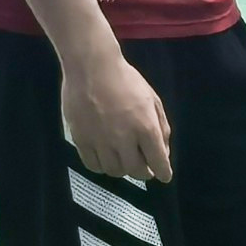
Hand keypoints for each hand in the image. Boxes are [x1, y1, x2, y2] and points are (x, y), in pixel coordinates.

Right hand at [62, 49, 173, 184]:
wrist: (92, 68)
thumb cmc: (127, 81)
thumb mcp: (152, 100)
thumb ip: (161, 127)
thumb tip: (162, 153)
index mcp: (145, 127)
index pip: (158, 161)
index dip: (163, 173)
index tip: (164, 177)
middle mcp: (123, 138)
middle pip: (136, 170)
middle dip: (144, 173)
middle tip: (145, 169)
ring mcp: (100, 141)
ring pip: (114, 171)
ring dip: (124, 170)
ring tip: (125, 161)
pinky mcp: (81, 140)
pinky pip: (93, 165)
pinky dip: (102, 167)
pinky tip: (107, 159)